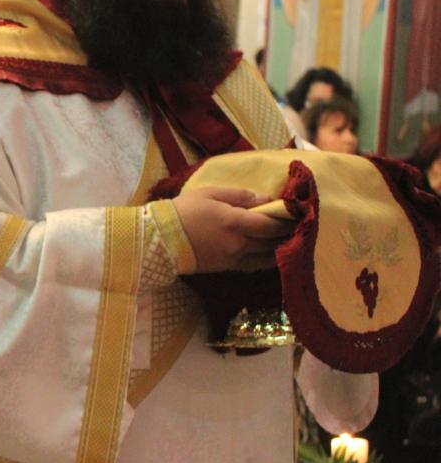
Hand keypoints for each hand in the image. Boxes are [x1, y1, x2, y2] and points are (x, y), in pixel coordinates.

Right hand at [173, 186, 293, 273]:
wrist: (160, 240)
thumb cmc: (184, 211)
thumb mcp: (210, 193)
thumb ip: (240, 196)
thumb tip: (265, 200)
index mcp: (235, 222)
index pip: (272, 224)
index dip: (288, 219)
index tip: (300, 212)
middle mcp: (239, 243)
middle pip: (274, 241)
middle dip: (290, 233)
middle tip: (301, 225)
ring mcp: (235, 259)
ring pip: (268, 255)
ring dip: (282, 247)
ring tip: (292, 238)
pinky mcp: (229, 268)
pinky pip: (256, 265)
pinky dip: (268, 259)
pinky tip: (274, 252)